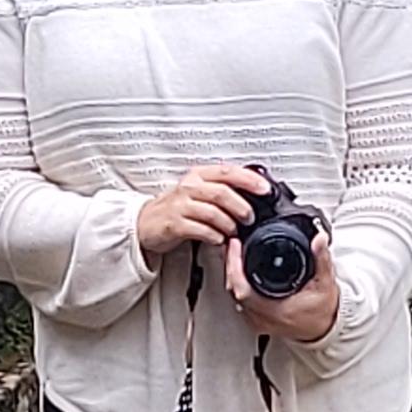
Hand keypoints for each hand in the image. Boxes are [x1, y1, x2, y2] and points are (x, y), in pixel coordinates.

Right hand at [136, 160, 265, 263]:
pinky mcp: (174, 224)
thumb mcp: (199, 191)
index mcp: (198, 175)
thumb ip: (222, 189)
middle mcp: (189, 187)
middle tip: (249, 217)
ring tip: (234, 231)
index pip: (228, 172)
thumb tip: (252, 194)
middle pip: (222, 193)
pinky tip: (218, 239)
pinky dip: (215, 236)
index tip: (265, 189)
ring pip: (213, 212)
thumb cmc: (177, 207)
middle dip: (241, 207)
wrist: (146, 222)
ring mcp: (180, 206)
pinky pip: (201, 230)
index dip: (249, 180)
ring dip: (229, 224)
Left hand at [225, 228, 341, 345]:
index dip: (234, 265)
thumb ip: (322, 259)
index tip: (235, 246)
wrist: (324, 329)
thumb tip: (319, 240)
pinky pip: (240, 301)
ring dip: (232, 274)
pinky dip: (238, 284)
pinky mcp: (257, 321)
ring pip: (234, 296)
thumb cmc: (323, 311)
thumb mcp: (325, 283)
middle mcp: (263, 318)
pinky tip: (240, 273)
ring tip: (234, 254)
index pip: (243, 289)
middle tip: (233, 245)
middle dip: (231, 264)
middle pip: (234, 289)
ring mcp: (258, 321)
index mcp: (276, 310)